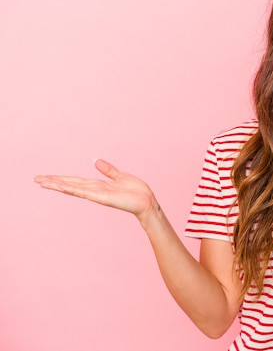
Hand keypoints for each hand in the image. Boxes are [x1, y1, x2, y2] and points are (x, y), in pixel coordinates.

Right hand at [34, 159, 159, 222]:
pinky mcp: (102, 198)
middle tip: (36, 179)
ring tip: (42, 182)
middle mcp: (94, 190)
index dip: (61, 178)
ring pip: (73, 188)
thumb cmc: (136, 192)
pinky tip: (61, 186)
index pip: (75, 181)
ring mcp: (97, 195)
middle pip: (70, 184)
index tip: (47, 177)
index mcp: (98, 186)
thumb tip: (96, 161)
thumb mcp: (120, 176)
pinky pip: (85, 192)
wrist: (147, 202)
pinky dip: (72, 189)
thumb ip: (108, 170)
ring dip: (58, 185)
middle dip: (53, 182)